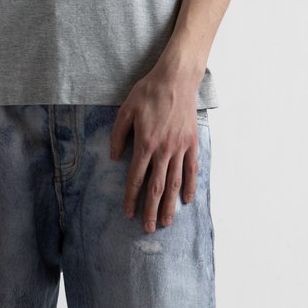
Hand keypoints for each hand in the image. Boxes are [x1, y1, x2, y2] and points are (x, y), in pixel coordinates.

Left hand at [110, 63, 199, 232]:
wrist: (175, 79)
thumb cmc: (148, 92)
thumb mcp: (125, 110)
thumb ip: (118, 134)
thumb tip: (115, 157)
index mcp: (144, 143)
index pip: (136, 177)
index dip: (131, 197)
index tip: (128, 212)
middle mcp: (163, 150)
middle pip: (156, 187)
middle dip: (151, 210)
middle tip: (148, 228)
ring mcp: (180, 148)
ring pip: (174, 183)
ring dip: (170, 205)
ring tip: (166, 222)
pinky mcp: (191, 143)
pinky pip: (191, 170)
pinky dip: (189, 186)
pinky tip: (186, 200)